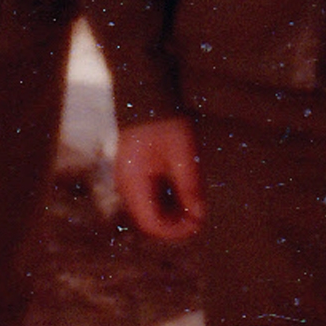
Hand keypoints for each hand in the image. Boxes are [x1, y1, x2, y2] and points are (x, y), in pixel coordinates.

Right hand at [112, 115, 204, 243]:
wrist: (147, 94)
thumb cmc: (166, 122)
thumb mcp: (184, 155)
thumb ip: (190, 188)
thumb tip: (199, 216)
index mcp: (133, 182)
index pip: (151, 224)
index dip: (175, 231)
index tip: (197, 224)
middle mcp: (126, 185)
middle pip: (149, 219)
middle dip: (175, 223)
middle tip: (199, 216)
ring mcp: (129, 178)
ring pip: (150, 208)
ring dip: (172, 212)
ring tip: (195, 204)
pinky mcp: (136, 171)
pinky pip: (150, 195)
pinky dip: (168, 199)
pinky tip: (185, 191)